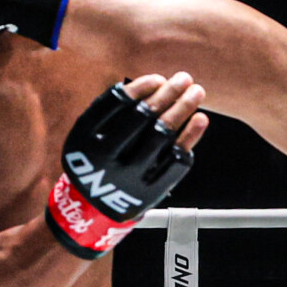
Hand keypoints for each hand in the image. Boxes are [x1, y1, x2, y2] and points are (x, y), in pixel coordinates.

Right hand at [46, 72, 208, 259]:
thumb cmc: (97, 159)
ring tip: (196, 92)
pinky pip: (176, 160)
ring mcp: (129, 176)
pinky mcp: (150, 191)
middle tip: (184, 78)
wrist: (92, 208)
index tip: (158, 78)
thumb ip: (113, 111)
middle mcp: (106, 158)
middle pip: (144, 116)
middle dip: (168, 93)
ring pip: (163, 135)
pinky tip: (200, 119)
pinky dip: (191, 137)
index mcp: (86, 139)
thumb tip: (157, 82)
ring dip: (183, 108)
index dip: (142, 86)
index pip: (117, 103)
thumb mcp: (88, 136)